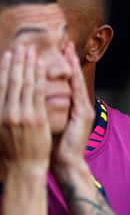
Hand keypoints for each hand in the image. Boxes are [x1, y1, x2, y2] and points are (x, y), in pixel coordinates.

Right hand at [0, 45, 50, 172]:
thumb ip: (1, 113)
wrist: (25, 167)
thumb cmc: (13, 150)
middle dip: (16, 62)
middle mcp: (6, 112)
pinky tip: (40, 67)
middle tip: (20, 47)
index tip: (8, 56)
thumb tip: (2, 97)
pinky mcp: (35, 118)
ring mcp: (21, 115)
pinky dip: (38, 78)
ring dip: (27, 65)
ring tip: (30, 51)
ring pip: (24, 84)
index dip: (4, 69)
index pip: (0, 86)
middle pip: (11, 81)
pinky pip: (37, 93)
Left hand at [50, 42, 93, 174]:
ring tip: (68, 48)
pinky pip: (78, 91)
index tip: (57, 52)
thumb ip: (46, 111)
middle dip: (70, 60)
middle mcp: (80, 105)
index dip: (63, 68)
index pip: (67, 83)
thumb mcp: (49, 124)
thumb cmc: (55, 146)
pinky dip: (75, 77)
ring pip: (77, 81)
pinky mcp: (84, 113)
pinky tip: (71, 66)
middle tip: (65, 43)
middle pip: (74, 78)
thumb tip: (33, 101)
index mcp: (72, 108)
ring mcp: (84, 108)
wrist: (66, 162)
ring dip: (73, 64)